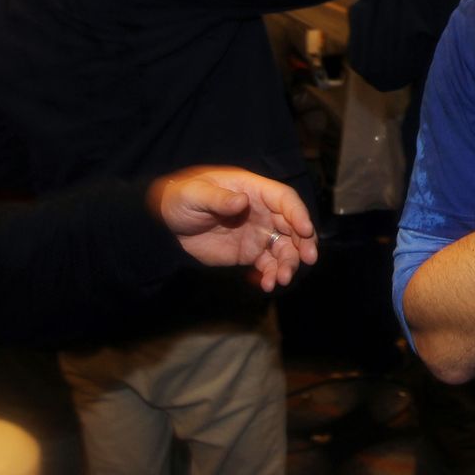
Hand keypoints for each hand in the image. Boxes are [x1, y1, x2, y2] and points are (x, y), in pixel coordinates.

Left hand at [151, 166, 318, 290]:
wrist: (166, 224)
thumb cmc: (181, 198)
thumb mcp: (195, 194)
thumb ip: (218, 198)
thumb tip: (241, 202)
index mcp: (254, 190)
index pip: (284, 199)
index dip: (298, 213)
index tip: (305, 230)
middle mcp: (262, 211)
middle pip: (293, 225)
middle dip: (304, 242)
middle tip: (309, 259)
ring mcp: (258, 233)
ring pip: (285, 247)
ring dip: (289, 263)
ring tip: (282, 278)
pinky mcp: (250, 252)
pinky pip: (269, 264)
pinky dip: (272, 274)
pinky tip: (268, 284)